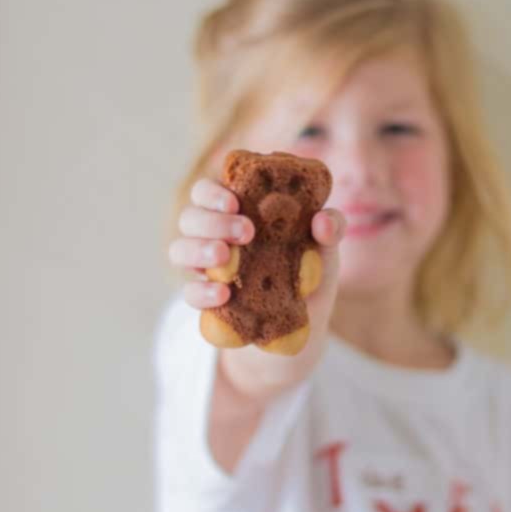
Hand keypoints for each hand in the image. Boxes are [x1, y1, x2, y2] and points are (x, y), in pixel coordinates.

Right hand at [169, 177, 345, 398]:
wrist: (306, 321)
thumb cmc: (310, 269)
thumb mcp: (326, 247)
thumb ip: (331, 227)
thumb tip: (322, 220)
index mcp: (238, 211)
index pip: (208, 191)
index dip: (213, 192)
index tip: (236, 202)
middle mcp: (214, 235)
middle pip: (190, 216)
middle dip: (213, 221)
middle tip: (246, 232)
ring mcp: (206, 268)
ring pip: (179, 250)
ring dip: (199, 250)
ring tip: (225, 258)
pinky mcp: (207, 300)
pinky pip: (189, 293)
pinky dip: (202, 292)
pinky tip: (224, 294)